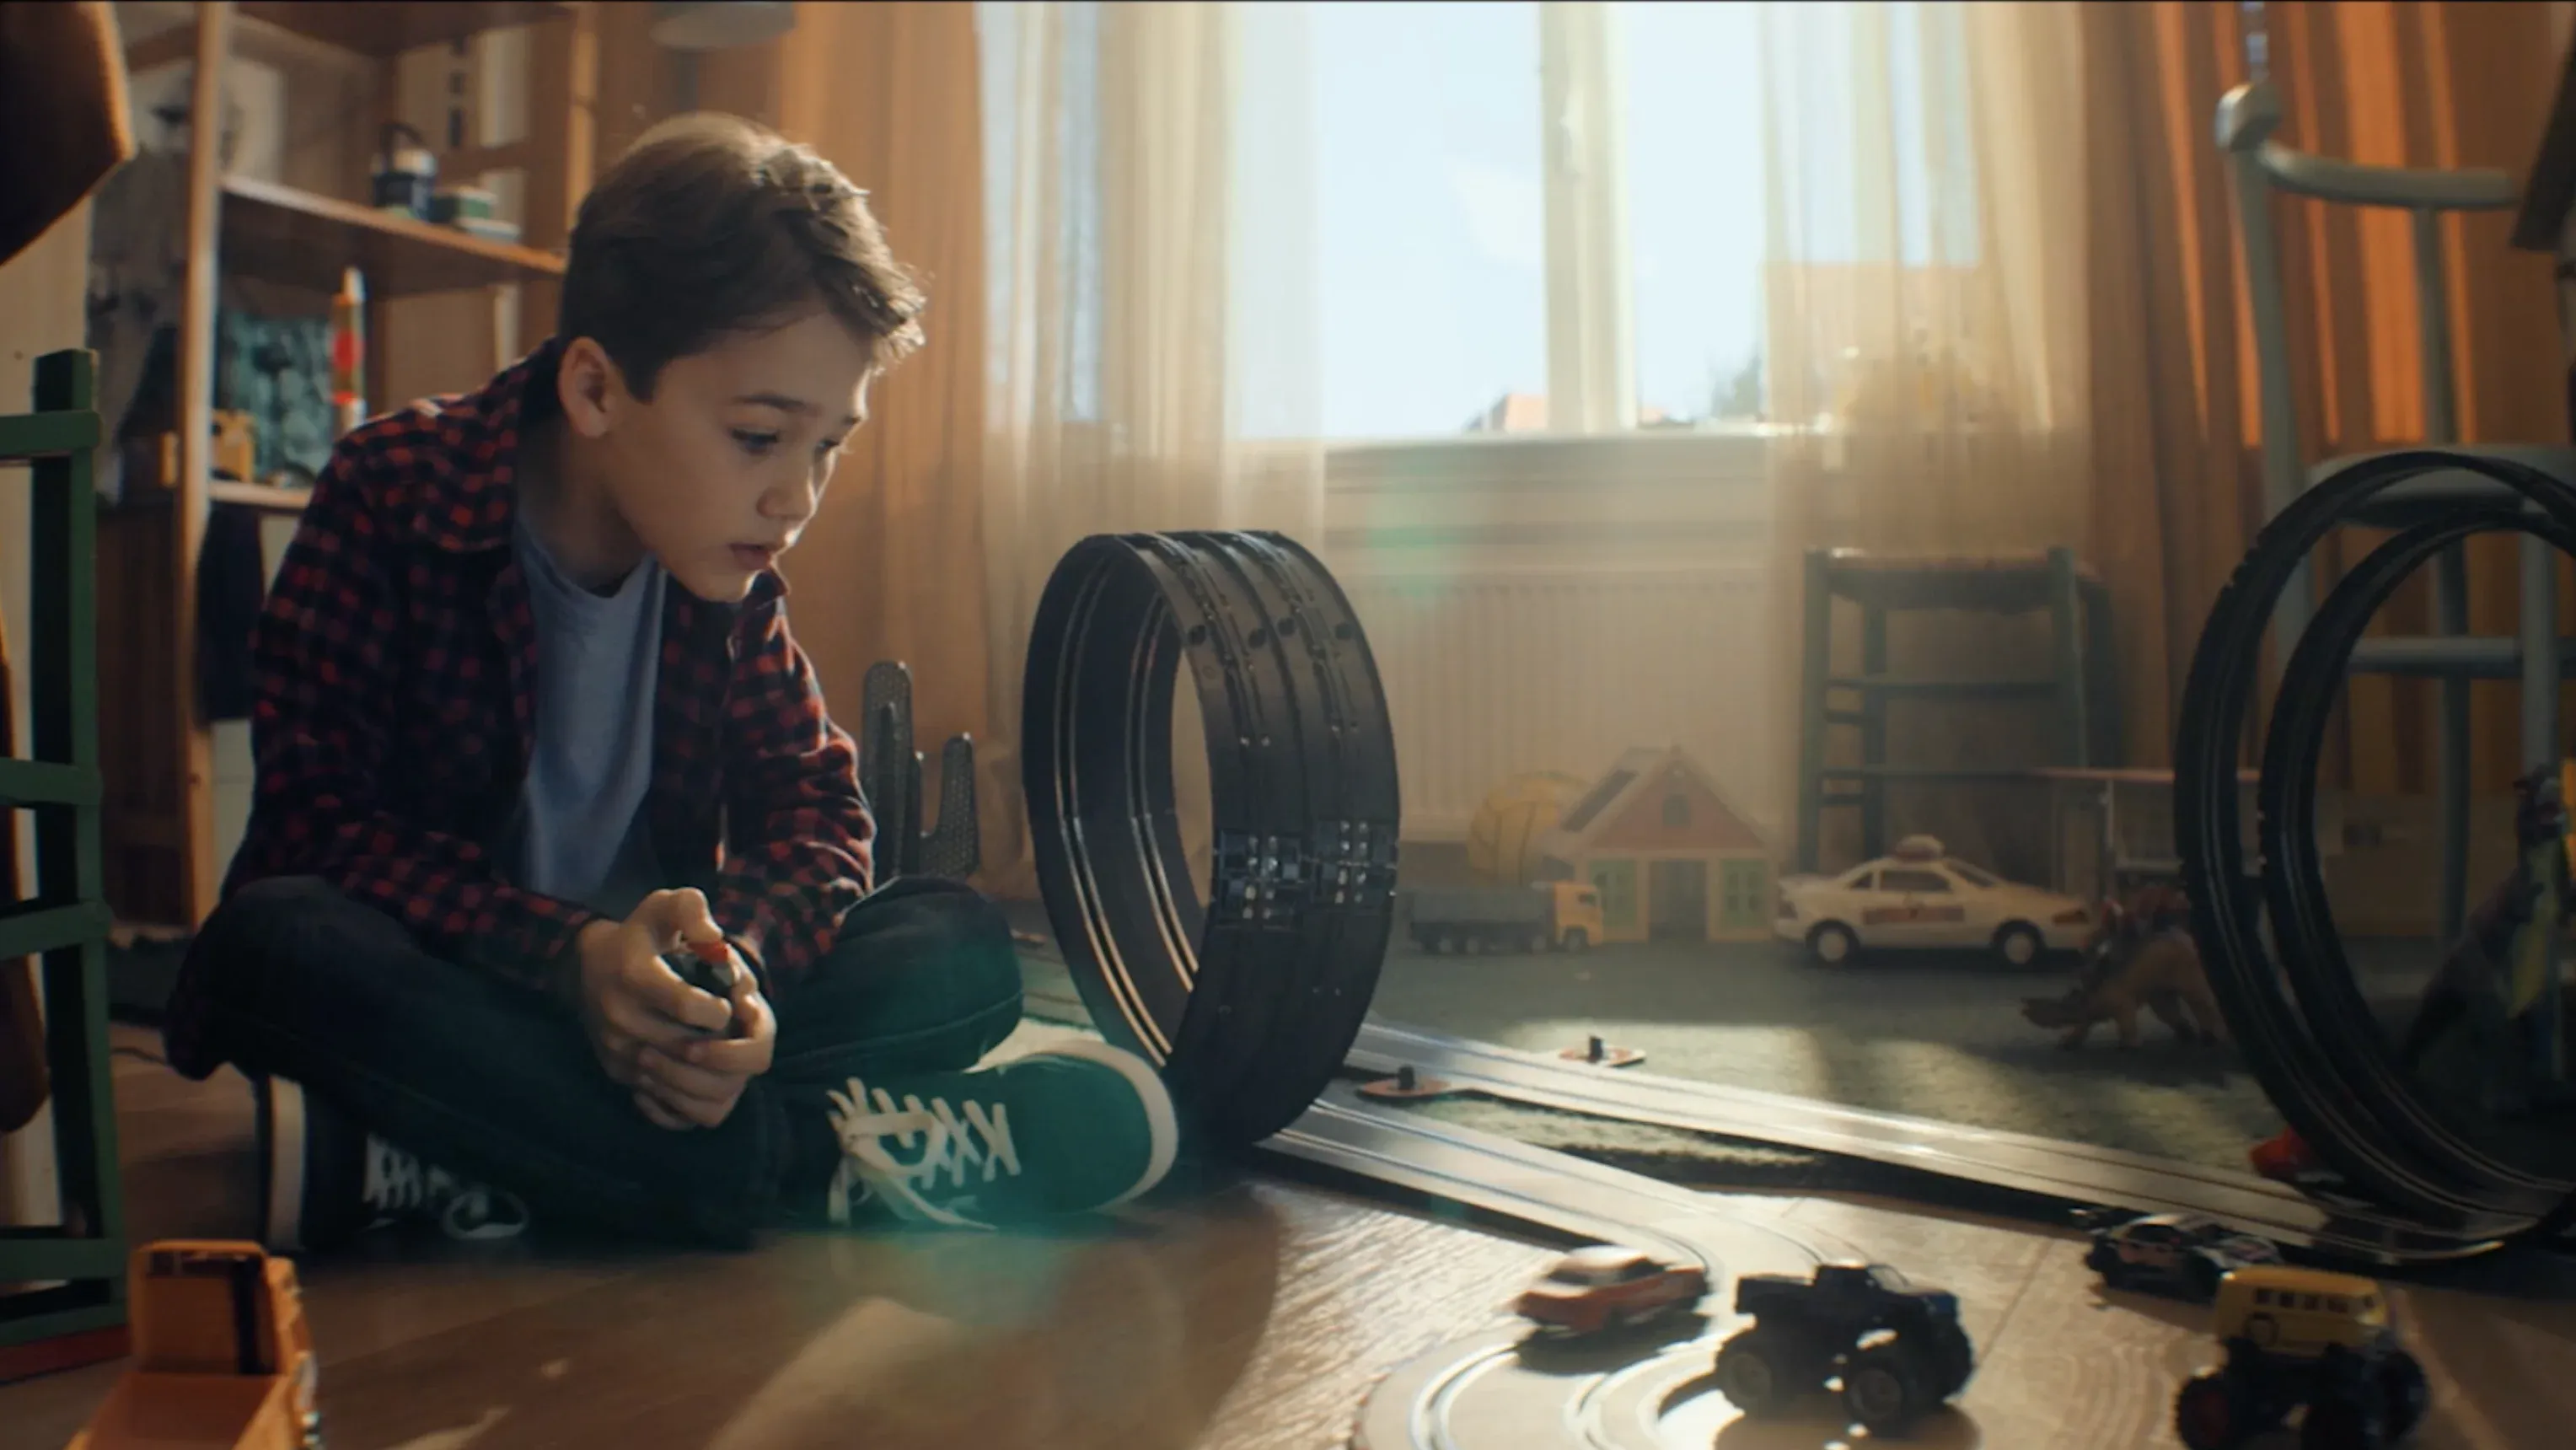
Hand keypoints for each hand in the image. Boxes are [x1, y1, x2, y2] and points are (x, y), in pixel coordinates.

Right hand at [571, 889, 777, 1128]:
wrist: (587, 966)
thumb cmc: (640, 934)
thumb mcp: (665, 906)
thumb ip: (693, 910)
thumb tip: (716, 941)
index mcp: (635, 975)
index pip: (689, 1007)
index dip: (719, 1010)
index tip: (724, 1004)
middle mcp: (621, 1018)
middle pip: (688, 1048)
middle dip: (721, 1044)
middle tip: (730, 1032)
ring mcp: (617, 1050)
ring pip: (676, 1082)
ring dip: (710, 1073)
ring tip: (720, 1052)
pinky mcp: (617, 1073)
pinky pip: (661, 1102)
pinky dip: (689, 1096)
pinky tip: (703, 1075)